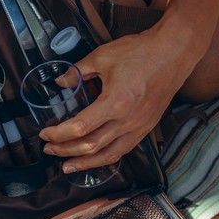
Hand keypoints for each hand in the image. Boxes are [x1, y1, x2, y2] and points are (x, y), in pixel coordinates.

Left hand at [39, 25, 202, 171]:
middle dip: (66, 151)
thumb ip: (78, 72)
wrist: (173, 53)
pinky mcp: (147, 126)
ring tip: (69, 165)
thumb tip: (61, 82)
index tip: (46, 134)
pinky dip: (107, 156)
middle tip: (50, 150)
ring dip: (86, 162)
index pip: (79, 127)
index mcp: (115, 102)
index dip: (59, 134)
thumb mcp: (103, 57)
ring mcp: (139, 126)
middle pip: (91, 146)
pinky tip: (96, 157)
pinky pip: (124, 149)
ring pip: (109, 154)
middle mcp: (128, 120)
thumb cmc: (141, 52)